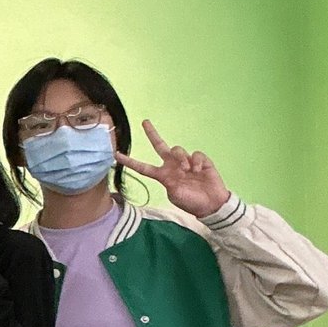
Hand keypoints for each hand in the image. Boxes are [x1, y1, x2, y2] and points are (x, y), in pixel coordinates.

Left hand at [116, 120, 231, 219]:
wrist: (211, 204)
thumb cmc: (191, 202)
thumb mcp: (174, 196)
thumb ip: (169, 184)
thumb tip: (170, 174)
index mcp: (163, 175)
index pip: (143, 167)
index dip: (130, 162)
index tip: (116, 155)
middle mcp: (172, 166)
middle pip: (160, 146)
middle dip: (152, 133)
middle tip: (145, 122)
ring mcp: (186, 162)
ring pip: (178, 149)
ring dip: (181, 158)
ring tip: (187, 171)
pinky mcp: (200, 161)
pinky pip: (195, 154)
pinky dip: (195, 162)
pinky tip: (198, 171)